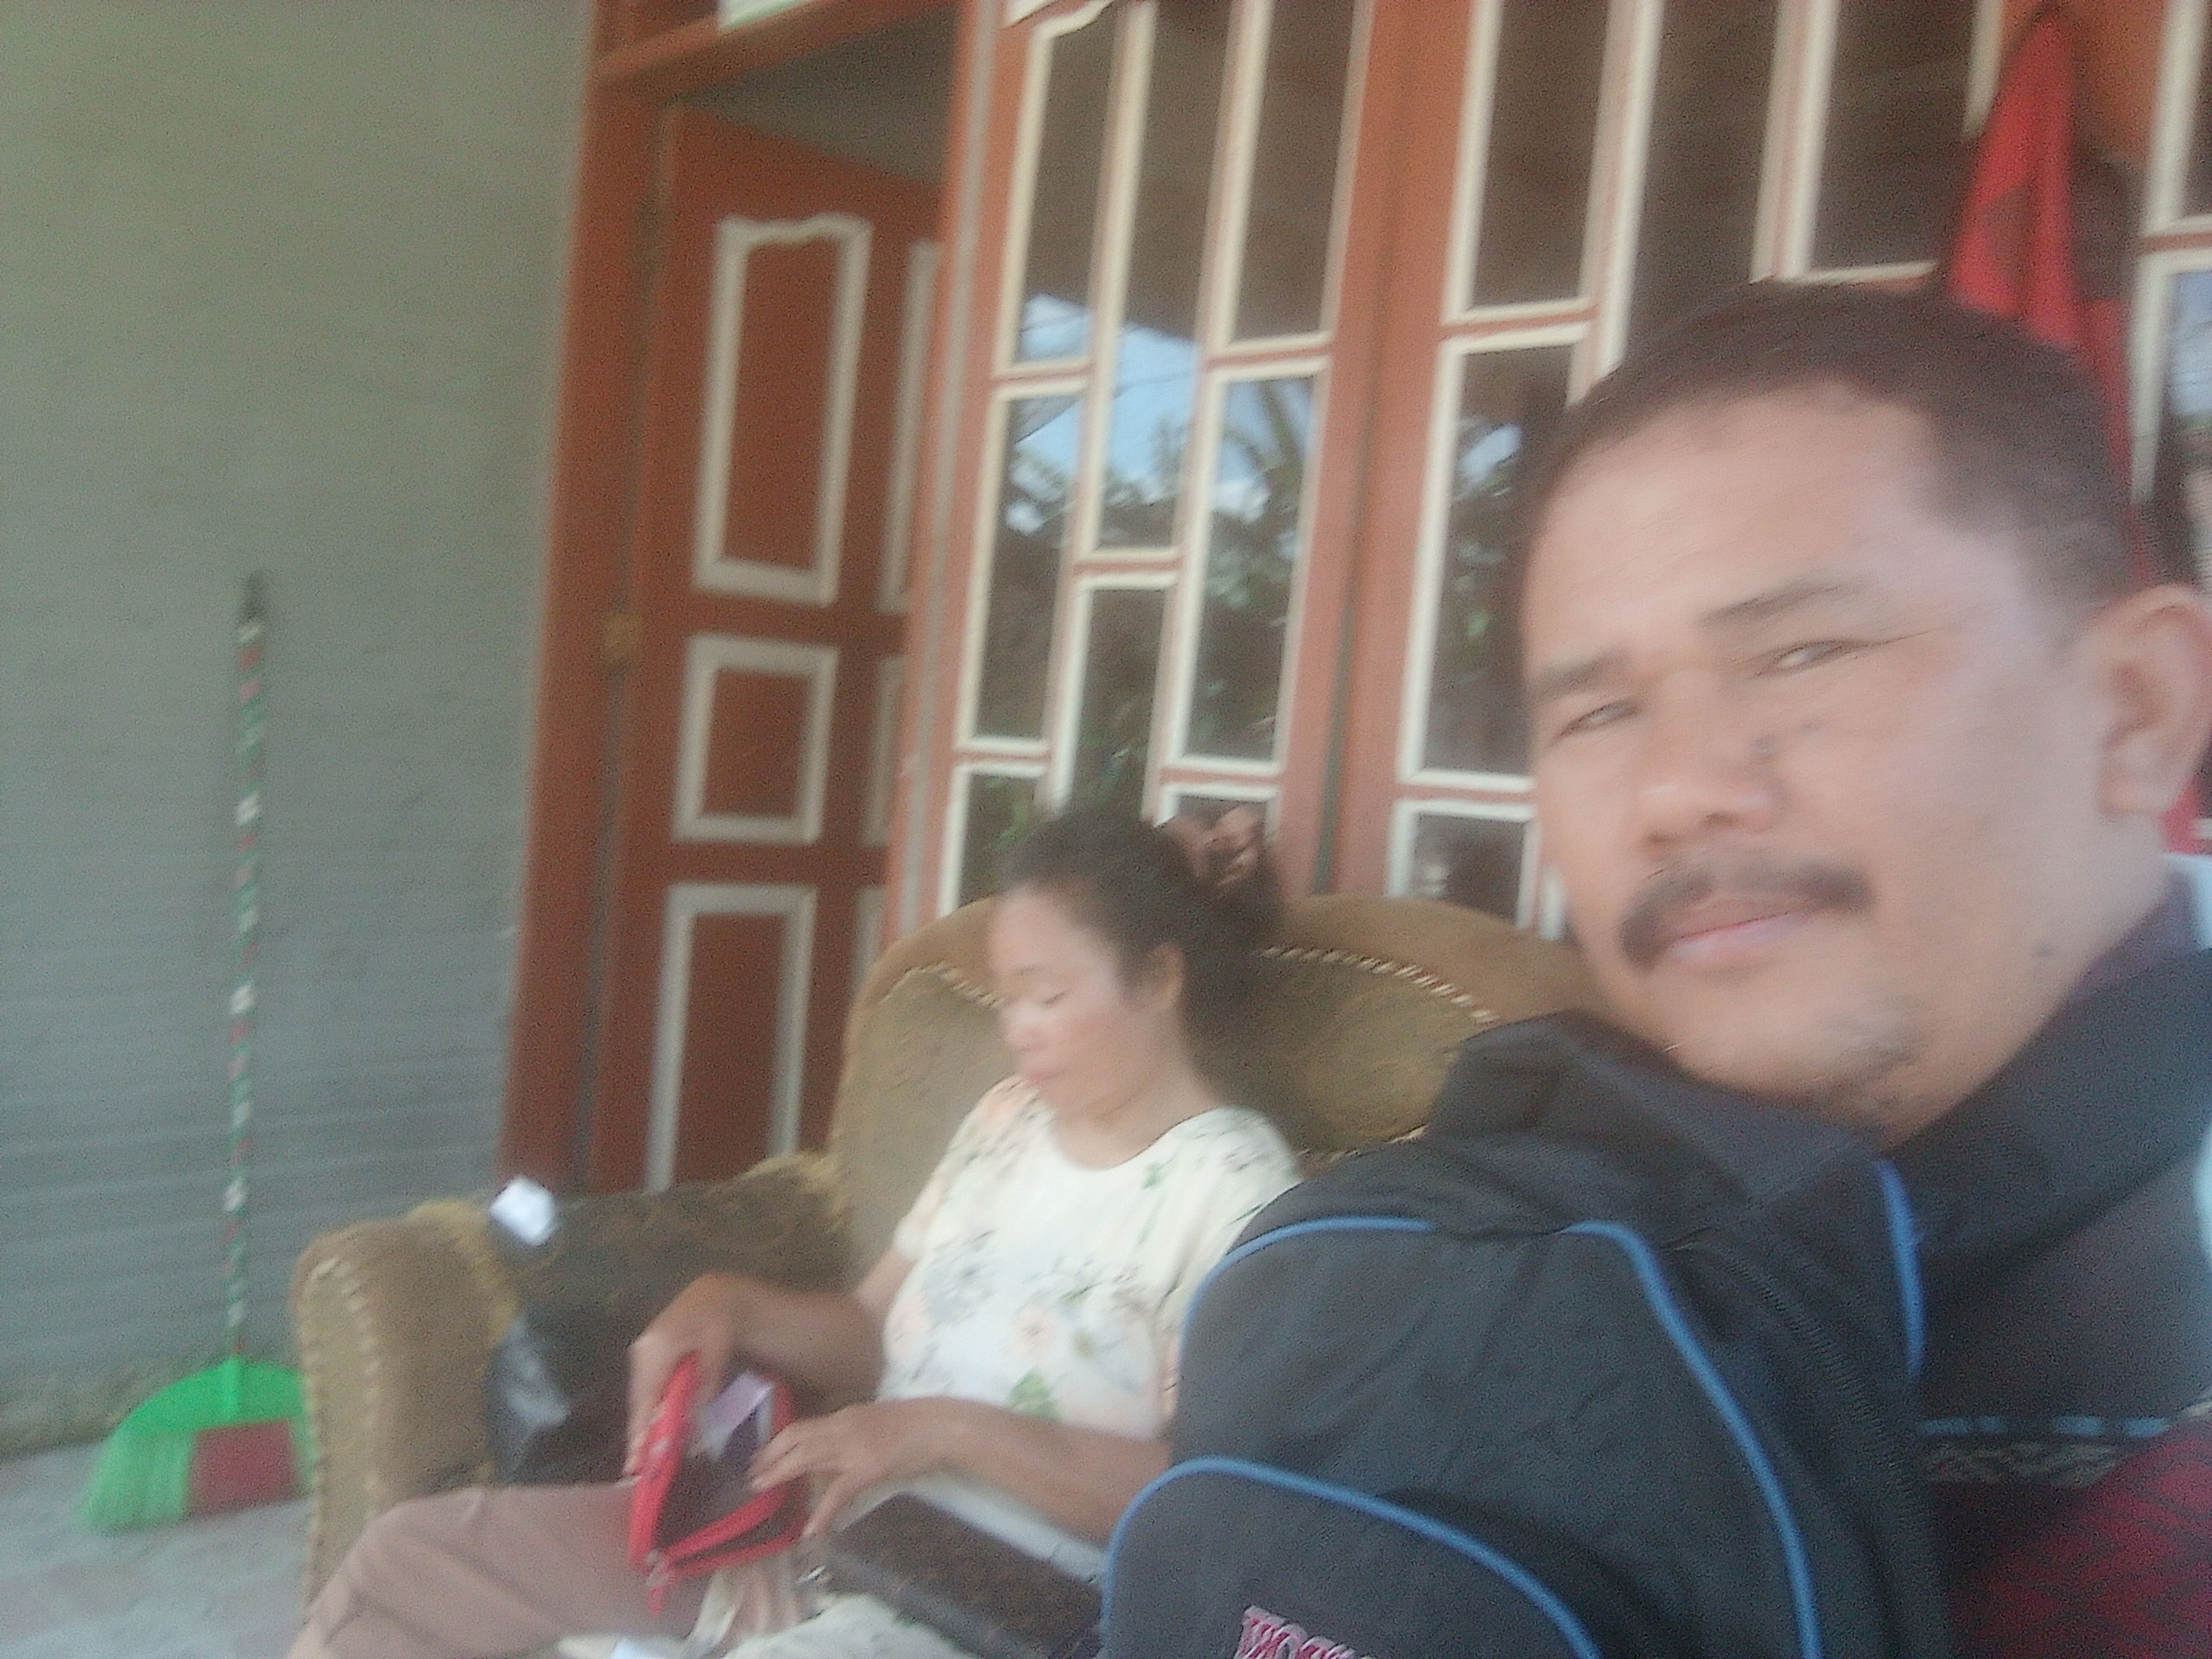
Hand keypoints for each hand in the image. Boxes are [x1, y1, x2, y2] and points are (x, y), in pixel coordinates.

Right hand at [625, 1273, 752, 1473]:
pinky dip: (649, 1411)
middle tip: (636, 1470)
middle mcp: (642, 1353)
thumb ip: (707, 1377)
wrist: (717, 1295)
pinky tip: (651, 1430)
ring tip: (640, 1458)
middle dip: (638, 1435)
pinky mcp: (650, 1358)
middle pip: (639, 1401)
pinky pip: (649, 1389)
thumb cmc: (719, 1317)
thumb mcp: (718, 1344)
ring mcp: (643, 1354)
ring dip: (642, 1426)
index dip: (642, 1430)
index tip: (637, 1460)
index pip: (646, 1398)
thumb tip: (697, 1413)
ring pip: (642, 1398)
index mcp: (656, 1348)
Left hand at [746, 1398, 966, 1534]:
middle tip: (751, 1476)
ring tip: (761, 1490)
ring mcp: (854, 1447)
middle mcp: (843, 1427)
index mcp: (844, 1416)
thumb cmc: (914, 1425)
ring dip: (780, 1473)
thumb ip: (850, 1434)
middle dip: (769, 1457)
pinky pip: (838, 1491)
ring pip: (807, 1457)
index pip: (801, 1427)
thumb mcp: (874, 1422)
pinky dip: (822, 1511)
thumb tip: (830, 1452)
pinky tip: (811, 1529)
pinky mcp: (868, 1468)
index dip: (776, 1442)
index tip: (759, 1457)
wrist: (940, 1426)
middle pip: (795, 1439)